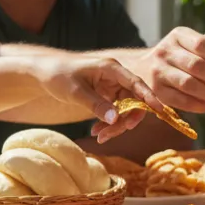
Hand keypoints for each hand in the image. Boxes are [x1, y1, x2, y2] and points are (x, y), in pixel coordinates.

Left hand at [34, 54, 163, 143]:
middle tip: (108, 135)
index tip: (160, 110)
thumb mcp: (76, 91)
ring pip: (125, 110)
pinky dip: (108, 123)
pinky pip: (116, 113)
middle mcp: (116, 77)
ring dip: (116, 125)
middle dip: (125, 120)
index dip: (149, 96)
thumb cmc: (58, 75)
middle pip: (133, 101)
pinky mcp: (107, 96)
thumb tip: (117, 119)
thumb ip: (97, 105)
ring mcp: (112, 87)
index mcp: (112, 68)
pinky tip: (96, 131)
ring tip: (98, 136)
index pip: (136, 83)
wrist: (44, 73)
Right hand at [132, 27, 204, 113]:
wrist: (142, 69)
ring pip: (188, 84)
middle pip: (197, 66)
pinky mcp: (155, 91)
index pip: (202, 44)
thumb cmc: (178, 57)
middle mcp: (165, 51)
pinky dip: (197, 104)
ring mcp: (158, 71)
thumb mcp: (190, 45)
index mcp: (178, 35)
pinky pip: (179, 100)